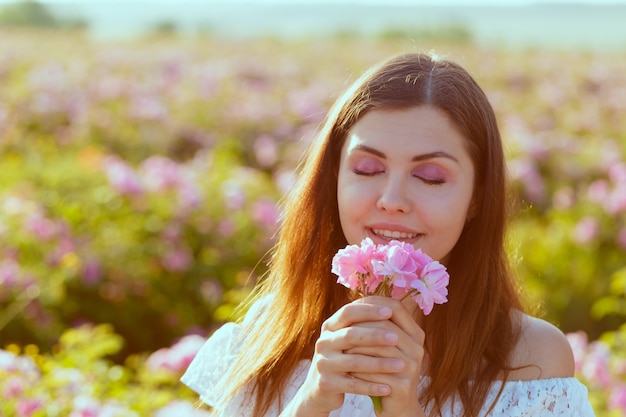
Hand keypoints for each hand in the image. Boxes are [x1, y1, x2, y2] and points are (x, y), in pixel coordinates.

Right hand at [282, 296, 424, 416]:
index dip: (369, 311)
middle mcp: (323, 342)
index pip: (348, 312)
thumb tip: (394, 305)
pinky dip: (372, 387)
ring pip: (354, 361)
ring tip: (401, 365)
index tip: (390, 311)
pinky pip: (352, 385)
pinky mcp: (325, 384)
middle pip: (350, 335)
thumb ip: (363, 323)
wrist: (319, 390)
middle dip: (376, 335)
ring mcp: (323, 363)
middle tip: (397, 338)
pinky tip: (388, 388)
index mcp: (330, 326)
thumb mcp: (348, 338)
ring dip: (380, 364)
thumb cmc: (343, 358)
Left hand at [346, 297, 425, 416]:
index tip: (351, 308)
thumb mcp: (385, 345)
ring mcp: (413, 367)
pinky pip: (375, 372)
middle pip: (384, 327)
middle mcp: (418, 348)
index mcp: (415, 334)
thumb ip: (377, 325)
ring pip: (378, 349)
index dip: (373, 305)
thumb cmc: (385, 370)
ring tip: (341, 349)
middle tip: (341, 331)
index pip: (396, 308)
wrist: (396, 405)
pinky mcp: (403, 386)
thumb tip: (356, 303)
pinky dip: (359, 370)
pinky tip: (348, 370)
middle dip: (359, 328)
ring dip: (356, 348)